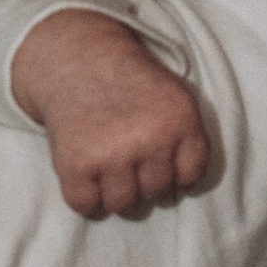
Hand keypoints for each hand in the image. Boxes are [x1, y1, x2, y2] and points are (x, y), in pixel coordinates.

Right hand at [10, 8, 209, 218]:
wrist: (77, 60)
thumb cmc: (129, 84)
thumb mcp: (174, 97)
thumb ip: (187, 138)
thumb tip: (182, 190)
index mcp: (180, 122)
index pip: (190, 177)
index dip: (175, 177)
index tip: (159, 165)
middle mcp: (149, 140)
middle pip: (157, 193)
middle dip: (144, 184)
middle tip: (128, 164)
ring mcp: (111, 154)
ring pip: (123, 205)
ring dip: (116, 195)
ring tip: (108, 173)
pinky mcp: (76, 165)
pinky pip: (87, 206)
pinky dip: (87, 201)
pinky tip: (87, 181)